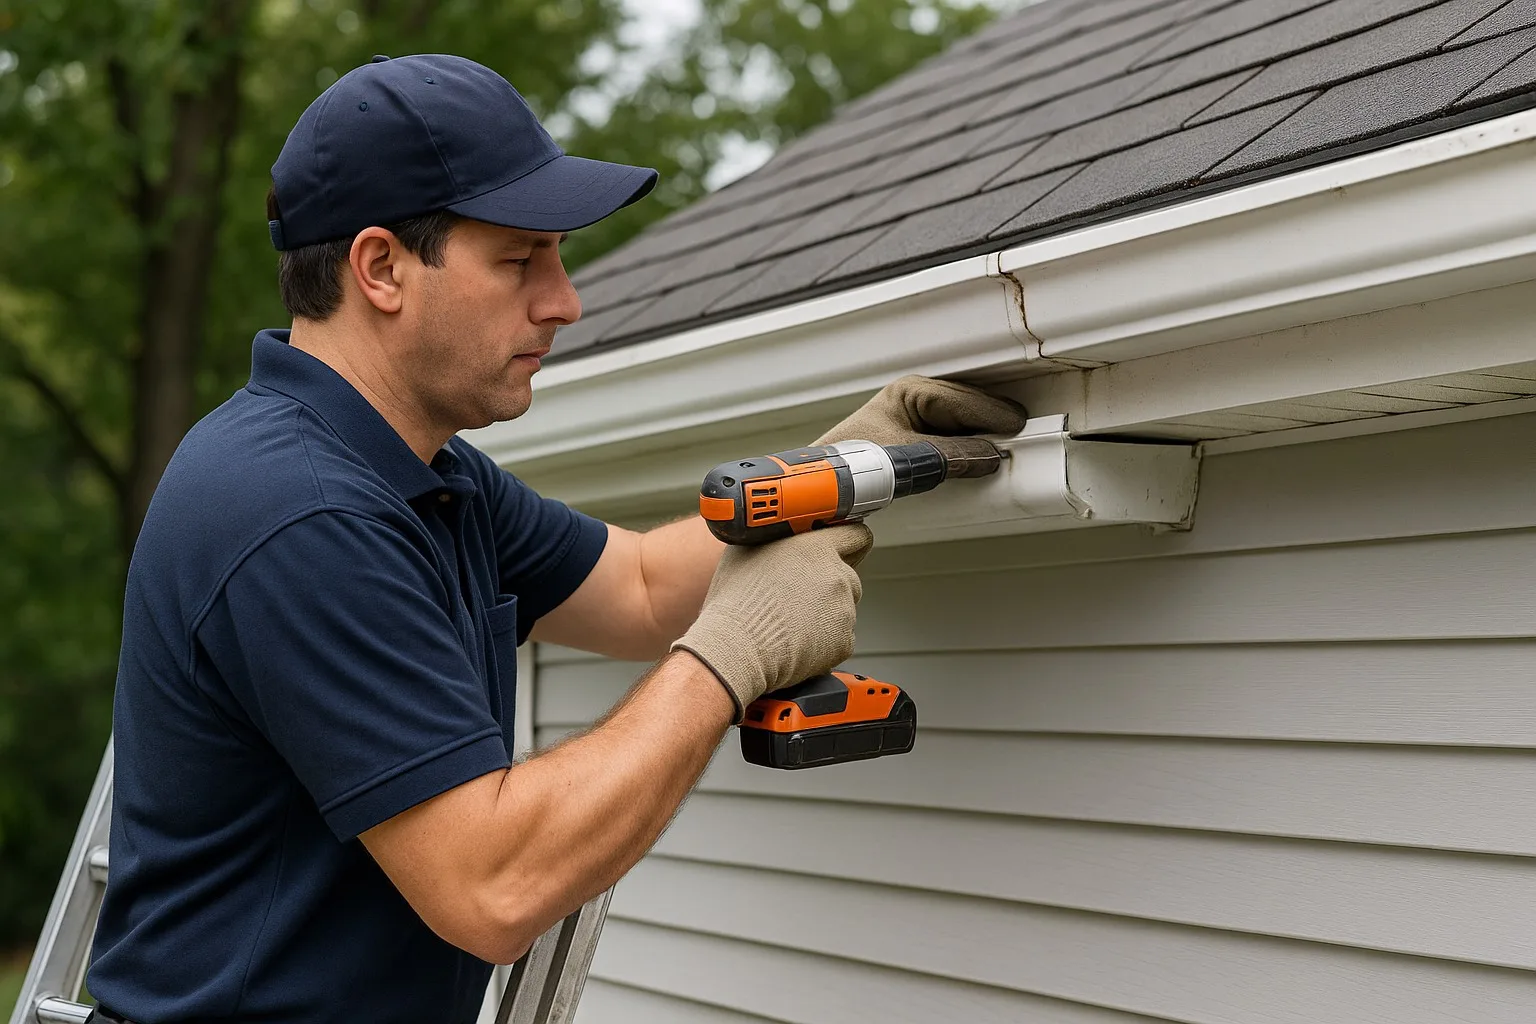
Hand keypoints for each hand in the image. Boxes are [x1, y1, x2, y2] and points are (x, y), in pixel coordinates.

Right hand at [670, 523, 872, 720]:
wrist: (736, 648)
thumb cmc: (735, 601)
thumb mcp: (746, 551)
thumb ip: (776, 538)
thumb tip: (780, 536)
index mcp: (816, 548)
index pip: (855, 535)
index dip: (849, 543)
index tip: (845, 550)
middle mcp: (837, 576)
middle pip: (848, 576)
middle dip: (829, 585)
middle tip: (799, 596)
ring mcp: (844, 610)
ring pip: (843, 608)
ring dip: (826, 614)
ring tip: (791, 622)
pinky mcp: (844, 641)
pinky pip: (840, 638)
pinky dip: (825, 641)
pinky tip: (797, 641)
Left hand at [814, 375, 1027, 447]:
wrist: (823, 487)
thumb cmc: (852, 466)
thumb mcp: (909, 460)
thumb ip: (952, 456)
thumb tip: (990, 455)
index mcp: (910, 391)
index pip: (964, 399)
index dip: (994, 413)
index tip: (1019, 427)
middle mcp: (912, 397)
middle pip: (966, 404)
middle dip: (992, 419)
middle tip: (1022, 433)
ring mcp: (913, 415)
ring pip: (959, 418)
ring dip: (981, 430)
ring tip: (1006, 444)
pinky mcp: (912, 436)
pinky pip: (950, 433)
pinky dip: (967, 442)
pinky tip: (980, 454)